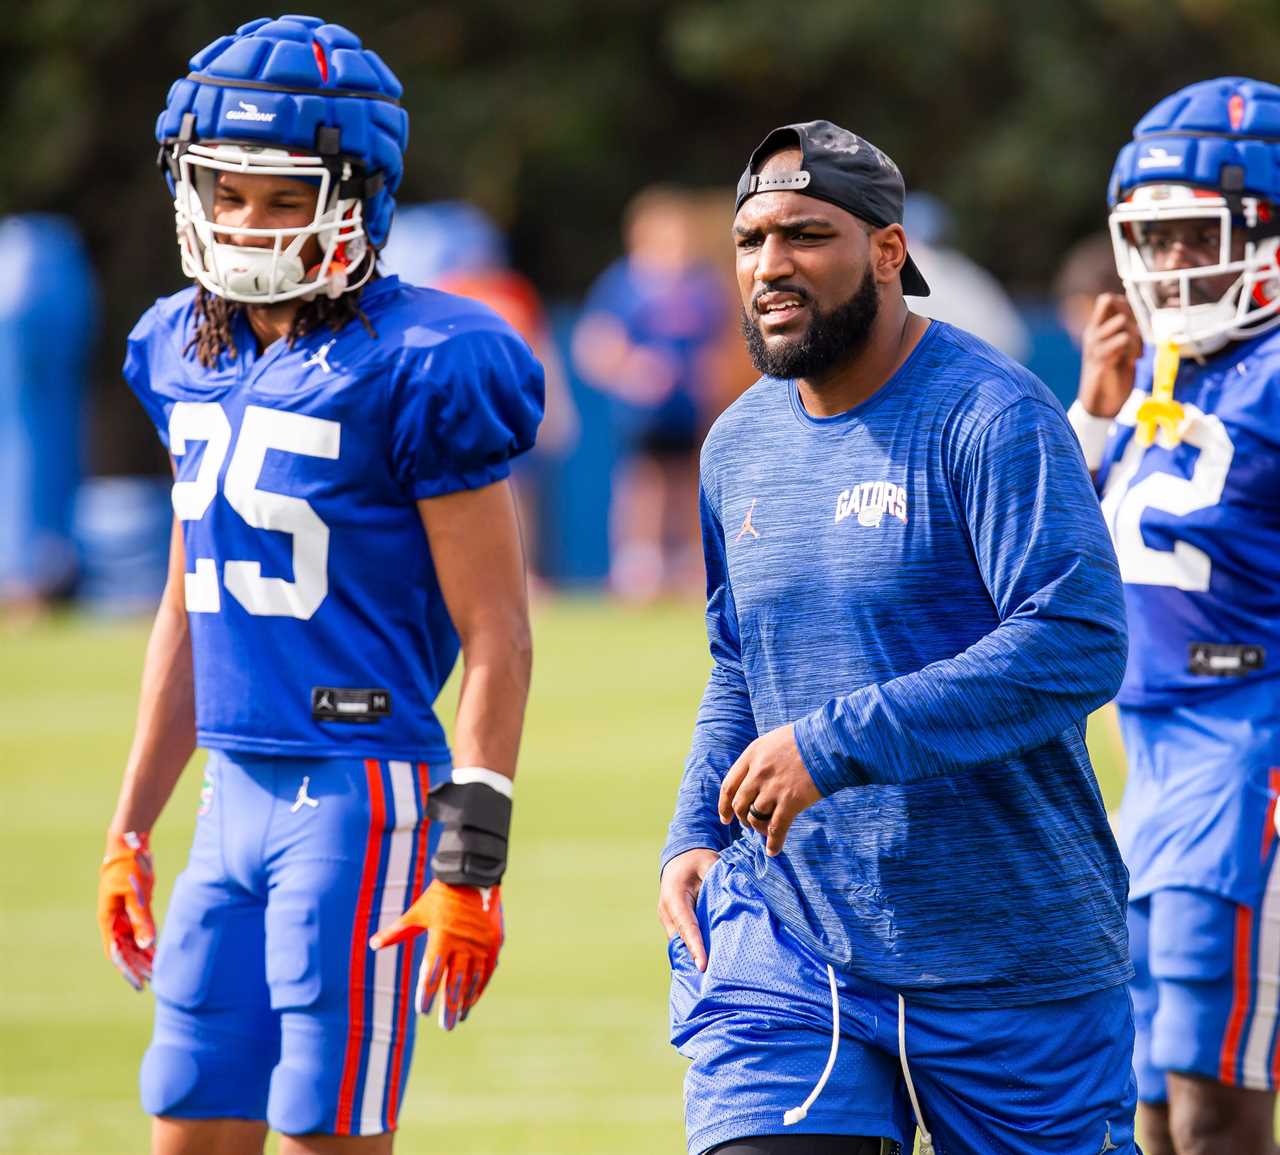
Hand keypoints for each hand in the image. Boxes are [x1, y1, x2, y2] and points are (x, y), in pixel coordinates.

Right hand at [98, 831, 155, 990]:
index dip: (127, 968)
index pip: (116, 952)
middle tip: (153, 981)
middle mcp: (113, 919)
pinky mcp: (132, 906)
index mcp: (107, 918)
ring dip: (143, 955)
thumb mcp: (137, 894)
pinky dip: (148, 939)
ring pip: (132, 941)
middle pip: (125, 949)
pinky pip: (139, 928)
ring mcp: (122, 913)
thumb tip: (147, 945)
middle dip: (138, 966)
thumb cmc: (130, 866)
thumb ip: (142, 919)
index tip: (139, 983)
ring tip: (158, 970)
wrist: (129, 843)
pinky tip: (158, 950)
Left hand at [370, 879, 502, 1029]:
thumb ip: (397, 932)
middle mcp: (463, 943)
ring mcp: (481, 944)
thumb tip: (373, 945)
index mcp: (442, 937)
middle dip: (450, 1006)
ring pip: (474, 979)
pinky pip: (487, 970)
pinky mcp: (494, 942)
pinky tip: (474, 999)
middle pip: (455, 982)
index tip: (421, 1011)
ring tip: (460, 1017)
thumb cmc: (439, 896)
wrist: (472, 877)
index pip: (432, 973)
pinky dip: (480, 985)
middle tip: (446, 1027)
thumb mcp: (416, 913)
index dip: (426, 993)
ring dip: (467, 999)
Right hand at [658, 848, 718, 971]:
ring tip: (709, 979)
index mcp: (674, 896)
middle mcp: (667, 911)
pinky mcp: (672, 924)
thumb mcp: (710, 864)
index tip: (702, 965)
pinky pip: (682, 941)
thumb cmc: (697, 860)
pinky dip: (692, 951)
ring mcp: (667, 919)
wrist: (681, 857)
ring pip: (680, 943)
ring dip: (692, 957)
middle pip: (681, 940)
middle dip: (693, 958)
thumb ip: (719, 881)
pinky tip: (706, 966)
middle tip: (709, 980)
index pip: (687, 925)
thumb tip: (734, 899)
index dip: (695, 946)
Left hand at [718, 724, 820, 856]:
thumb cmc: (804, 739)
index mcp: (752, 755)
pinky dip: (773, 843)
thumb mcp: (773, 741)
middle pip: (739, 804)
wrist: (828, 742)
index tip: (725, 817)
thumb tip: (754, 776)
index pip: (729, 786)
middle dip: (742, 818)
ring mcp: (773, 788)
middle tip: (748, 824)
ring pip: (755, 817)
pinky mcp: (791, 802)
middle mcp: (758, 773)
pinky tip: (773, 851)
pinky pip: (776, 829)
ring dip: (758, 828)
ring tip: (764, 832)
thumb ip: (761, 758)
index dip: (724, 805)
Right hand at [1078, 293, 1142, 418]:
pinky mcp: (1101, 359)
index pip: (1106, 300)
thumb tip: (1140, 314)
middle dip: (1132, 316)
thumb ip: (1126, 330)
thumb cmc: (1115, 373)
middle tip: (1140, 336)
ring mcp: (1094, 346)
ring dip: (1136, 335)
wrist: (1104, 402)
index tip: (1136, 322)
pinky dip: (1134, 348)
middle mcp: (1092, 334)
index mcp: (1095, 330)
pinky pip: (1123, 340)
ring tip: (1138, 352)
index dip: (1125, 304)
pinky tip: (1134, 361)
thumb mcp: (1120, 347)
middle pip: (1112, 304)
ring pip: (1122, 321)